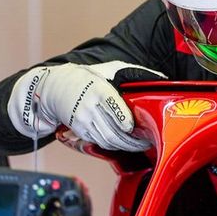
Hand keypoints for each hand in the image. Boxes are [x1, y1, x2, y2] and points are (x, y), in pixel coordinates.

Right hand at [8, 60, 166, 151]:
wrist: (56, 86)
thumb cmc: (89, 76)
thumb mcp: (110, 69)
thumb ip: (133, 73)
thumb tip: (160, 78)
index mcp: (100, 90)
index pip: (116, 110)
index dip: (129, 122)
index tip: (142, 127)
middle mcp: (91, 106)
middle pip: (114, 131)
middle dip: (132, 141)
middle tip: (146, 142)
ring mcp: (83, 120)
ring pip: (107, 140)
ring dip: (124, 146)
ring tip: (138, 146)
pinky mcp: (79, 130)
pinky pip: (99, 142)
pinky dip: (113, 146)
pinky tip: (123, 145)